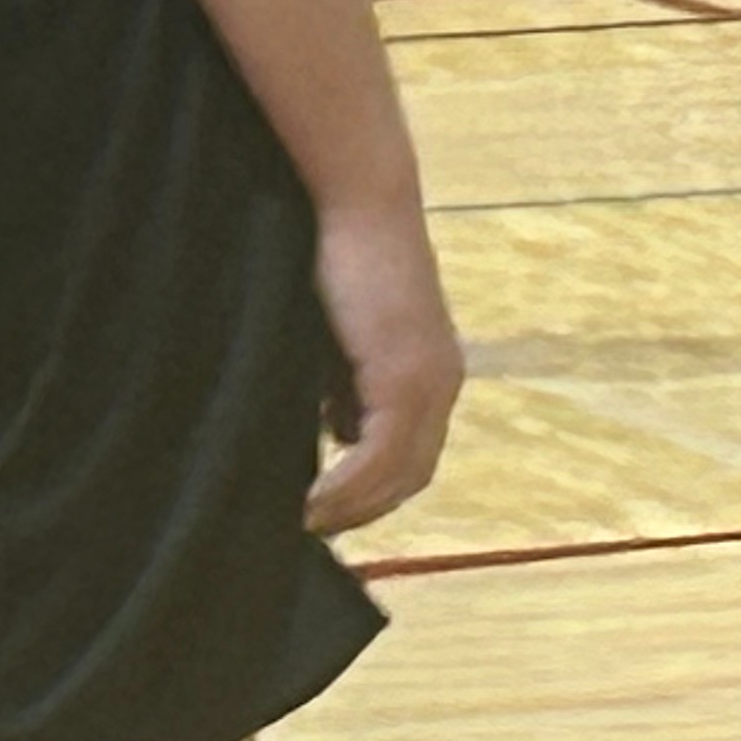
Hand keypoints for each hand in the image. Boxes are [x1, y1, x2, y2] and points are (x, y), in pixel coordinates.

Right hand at [307, 199, 464, 535]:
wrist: (357, 205)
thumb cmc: (339, 264)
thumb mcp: (341, 343)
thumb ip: (342, 388)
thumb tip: (326, 437)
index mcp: (431, 377)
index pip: (411, 460)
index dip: (371, 496)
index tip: (323, 518)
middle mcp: (442, 384)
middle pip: (409, 478)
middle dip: (361, 512)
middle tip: (307, 535)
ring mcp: (428, 380)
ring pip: (397, 474)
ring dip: (350, 508)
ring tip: (299, 527)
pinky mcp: (403, 371)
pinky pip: (379, 455)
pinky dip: (345, 488)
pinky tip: (307, 506)